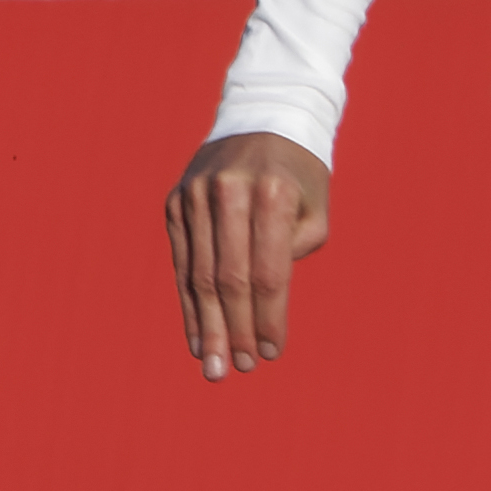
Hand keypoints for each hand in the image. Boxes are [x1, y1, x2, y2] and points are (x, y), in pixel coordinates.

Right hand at [166, 132, 332, 378]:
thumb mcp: (315, 210)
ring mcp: (196, 197)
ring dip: (207, 326)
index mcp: (272, 193)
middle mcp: (229, 192)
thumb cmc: (300, 177)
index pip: (269, 272)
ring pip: (199, 275)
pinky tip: (196, 336)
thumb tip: (261, 304)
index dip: (269, 318)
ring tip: (214, 367)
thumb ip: (294, 253)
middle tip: (239, 370)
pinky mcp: (176, 203)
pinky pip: (181, 262)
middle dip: (235, 330)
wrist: (263, 121)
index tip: (272, 353)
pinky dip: (188, 303)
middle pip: (228, 278)